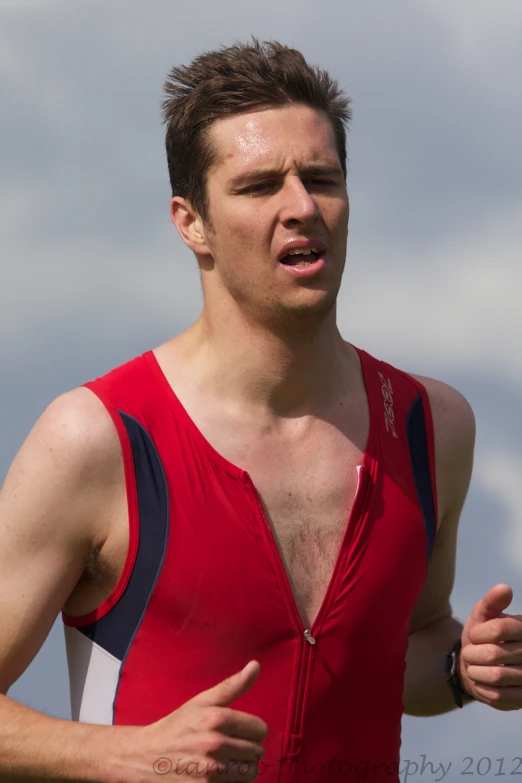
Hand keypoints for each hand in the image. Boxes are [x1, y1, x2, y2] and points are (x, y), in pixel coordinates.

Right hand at [113, 660, 267, 781]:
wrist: (145, 756)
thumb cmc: (177, 727)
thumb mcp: (201, 701)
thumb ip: (232, 685)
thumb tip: (255, 666)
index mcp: (216, 718)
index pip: (260, 729)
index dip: (252, 730)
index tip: (240, 731)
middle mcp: (215, 744)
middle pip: (257, 752)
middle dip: (247, 749)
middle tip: (229, 746)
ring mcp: (210, 771)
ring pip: (250, 772)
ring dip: (242, 768)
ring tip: (225, 760)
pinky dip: (231, 782)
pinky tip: (218, 774)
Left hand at [460, 584, 521, 709]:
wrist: (480, 666)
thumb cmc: (482, 636)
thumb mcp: (483, 615)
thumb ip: (492, 601)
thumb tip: (504, 588)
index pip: (498, 628)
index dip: (478, 633)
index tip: (472, 635)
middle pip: (494, 653)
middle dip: (473, 654)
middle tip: (468, 654)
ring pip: (496, 676)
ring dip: (475, 671)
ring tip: (472, 666)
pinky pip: (499, 696)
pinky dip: (482, 688)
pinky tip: (479, 681)